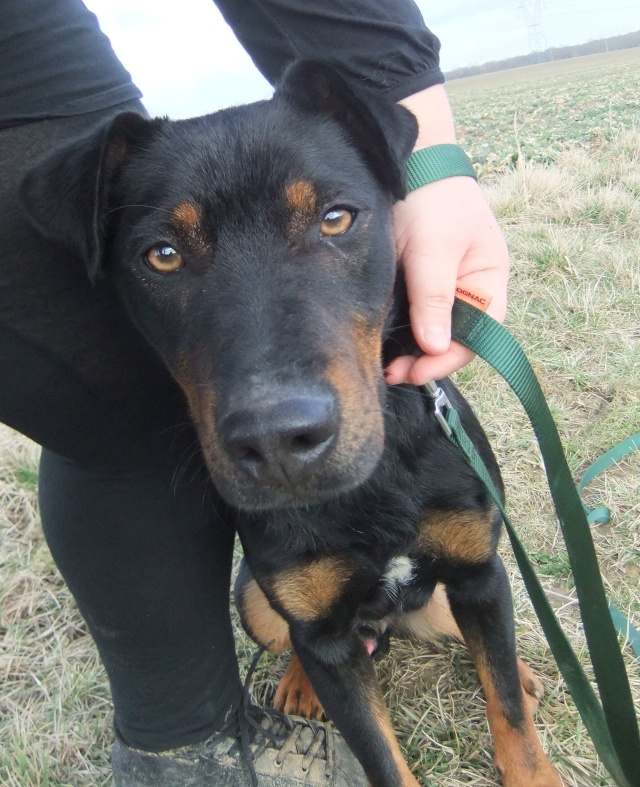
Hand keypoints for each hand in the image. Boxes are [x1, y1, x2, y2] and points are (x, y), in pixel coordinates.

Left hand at [385, 174, 508, 384]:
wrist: (409, 160)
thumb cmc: (431, 199)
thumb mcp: (433, 249)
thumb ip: (434, 297)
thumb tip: (435, 346)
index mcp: (488, 278)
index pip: (480, 332)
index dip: (451, 356)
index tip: (418, 371)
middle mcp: (470, 285)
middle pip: (456, 336)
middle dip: (428, 358)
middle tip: (395, 373)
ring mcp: (444, 283)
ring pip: (434, 329)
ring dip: (414, 349)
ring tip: (388, 365)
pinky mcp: (419, 280)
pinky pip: (416, 315)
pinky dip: (404, 332)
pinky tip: (387, 342)